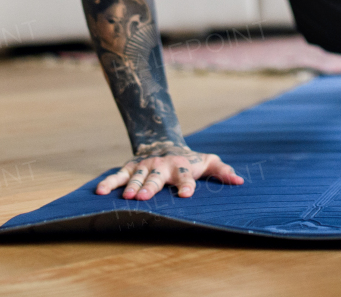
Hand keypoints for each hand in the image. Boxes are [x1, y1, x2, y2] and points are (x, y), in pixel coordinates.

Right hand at [94, 142, 242, 199]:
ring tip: (125, 198)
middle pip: (156, 178)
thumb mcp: (208, 161)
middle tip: (143, 197)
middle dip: (150, 187)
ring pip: (136, 177)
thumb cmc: (190, 160)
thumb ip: (223, 171)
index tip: (186, 195)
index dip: (186, 185)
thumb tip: (240, 182)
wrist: (165, 142)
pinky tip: (100, 193)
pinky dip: (109, 182)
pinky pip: (118, 175)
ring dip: (130, 186)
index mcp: (182, 167)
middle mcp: (162, 166)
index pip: (186, 177)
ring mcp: (145, 166)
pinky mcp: (130, 167)